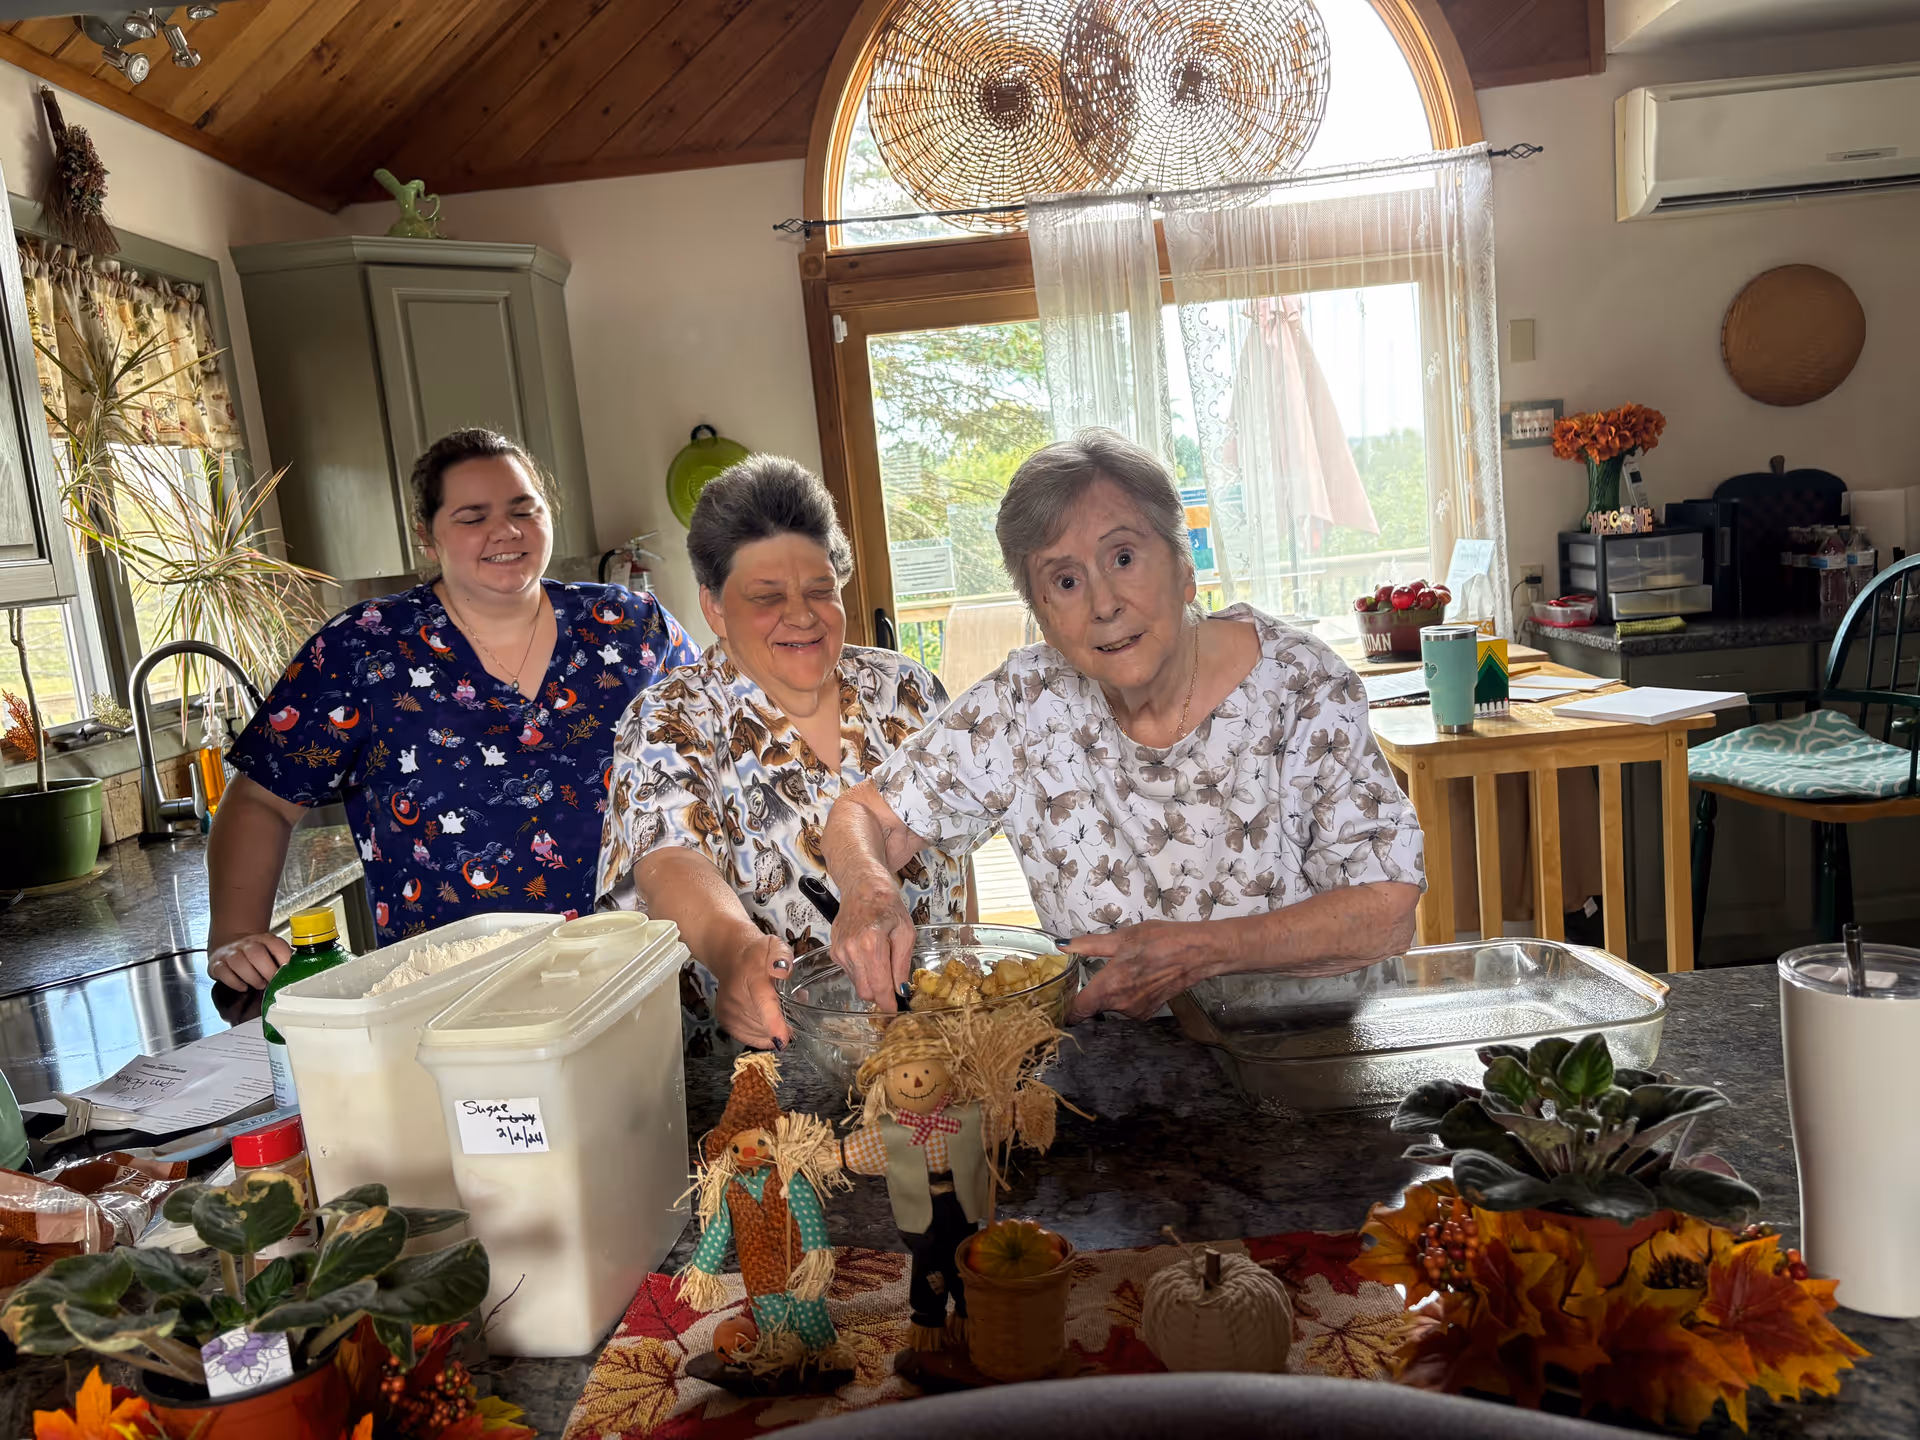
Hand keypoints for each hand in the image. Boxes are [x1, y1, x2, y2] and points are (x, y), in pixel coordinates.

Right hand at [208, 932, 289, 990]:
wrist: (231, 945)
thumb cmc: (257, 954)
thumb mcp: (272, 952)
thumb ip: (283, 959)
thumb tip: (299, 971)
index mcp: (265, 939)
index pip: (276, 945)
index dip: (283, 958)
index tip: (287, 971)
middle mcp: (247, 944)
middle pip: (256, 954)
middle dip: (267, 971)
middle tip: (272, 982)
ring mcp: (231, 953)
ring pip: (239, 962)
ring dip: (252, 978)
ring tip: (260, 985)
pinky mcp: (218, 964)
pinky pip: (224, 972)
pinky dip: (234, 982)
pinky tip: (243, 987)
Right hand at [713, 933, 793, 1049]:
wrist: (731, 957)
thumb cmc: (759, 954)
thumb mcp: (775, 946)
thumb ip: (782, 955)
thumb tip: (782, 971)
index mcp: (752, 977)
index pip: (762, 1003)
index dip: (773, 1023)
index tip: (783, 1039)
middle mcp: (735, 996)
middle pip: (764, 1024)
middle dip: (783, 1023)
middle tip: (790, 1008)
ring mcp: (727, 1011)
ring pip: (758, 1034)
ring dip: (773, 1029)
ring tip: (776, 1010)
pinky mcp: (724, 1020)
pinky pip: (749, 1038)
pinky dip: (762, 1035)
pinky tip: (766, 1022)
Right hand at [830, 876, 915, 1010]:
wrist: (863, 886)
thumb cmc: (887, 905)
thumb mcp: (906, 932)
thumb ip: (902, 964)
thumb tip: (900, 990)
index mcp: (871, 944)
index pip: (879, 986)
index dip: (889, 1003)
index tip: (896, 1010)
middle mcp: (851, 950)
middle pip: (865, 991)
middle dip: (881, 995)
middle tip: (894, 989)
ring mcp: (840, 951)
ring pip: (858, 984)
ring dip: (872, 983)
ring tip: (883, 962)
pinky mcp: (834, 952)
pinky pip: (851, 973)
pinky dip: (863, 972)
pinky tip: (870, 955)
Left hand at [1065, 920, 1221, 1020]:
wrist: (1197, 953)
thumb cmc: (1160, 941)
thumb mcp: (1121, 937)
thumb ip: (1088, 945)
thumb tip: (1063, 946)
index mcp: (1108, 988)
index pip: (1076, 1012)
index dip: (1063, 1008)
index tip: (1056, 1000)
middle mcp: (1120, 1006)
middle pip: (1093, 1006)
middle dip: (1089, 992)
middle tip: (1090, 971)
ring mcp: (1136, 1012)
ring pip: (1111, 1005)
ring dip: (1111, 992)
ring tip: (1123, 969)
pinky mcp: (1148, 1012)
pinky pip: (1128, 1006)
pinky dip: (1127, 994)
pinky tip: (1138, 977)